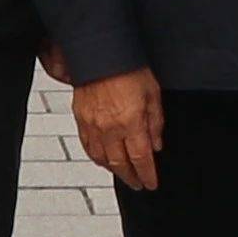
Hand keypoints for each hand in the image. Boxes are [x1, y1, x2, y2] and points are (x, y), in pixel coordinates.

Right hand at [74, 68, 164, 190]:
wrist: (101, 51)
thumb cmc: (129, 67)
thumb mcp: (153, 93)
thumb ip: (155, 122)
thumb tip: (156, 145)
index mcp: (131, 122)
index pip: (141, 159)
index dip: (147, 175)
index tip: (151, 183)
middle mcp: (110, 128)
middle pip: (121, 165)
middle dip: (131, 178)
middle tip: (139, 184)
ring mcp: (93, 125)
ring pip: (102, 159)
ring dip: (114, 171)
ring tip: (124, 174)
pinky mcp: (81, 119)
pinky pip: (88, 147)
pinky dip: (97, 158)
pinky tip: (103, 160)